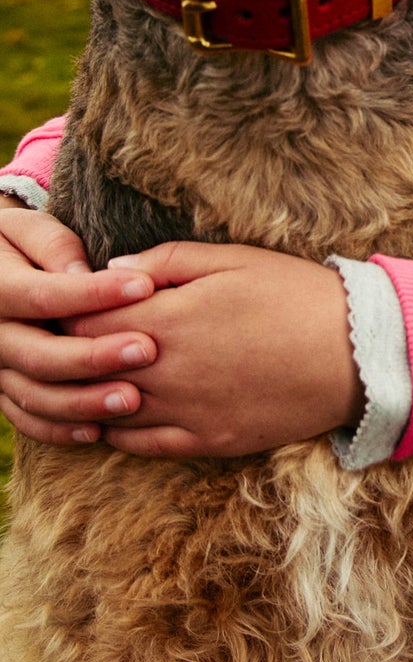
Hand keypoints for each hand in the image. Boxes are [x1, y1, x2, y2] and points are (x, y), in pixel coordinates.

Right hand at [0, 197, 158, 444]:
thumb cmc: (20, 244)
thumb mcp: (27, 230)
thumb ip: (53, 247)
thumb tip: (81, 274)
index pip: (43, 296)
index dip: (94, 294)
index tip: (146, 287)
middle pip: (39, 355)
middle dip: (94, 357)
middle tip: (149, 350)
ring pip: (34, 396)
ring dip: (84, 403)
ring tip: (135, 400)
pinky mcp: (6, 390)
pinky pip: (27, 419)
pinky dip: (60, 430)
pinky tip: (100, 431)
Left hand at [63, 241, 364, 459]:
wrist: (357, 353)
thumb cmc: (297, 295)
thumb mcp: (234, 259)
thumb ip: (167, 260)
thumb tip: (112, 269)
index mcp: (168, 319)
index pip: (83, 320)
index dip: (68, 310)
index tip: (71, 303)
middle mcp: (166, 371)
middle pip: (86, 368)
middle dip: (71, 353)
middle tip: (68, 341)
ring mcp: (186, 412)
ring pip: (107, 411)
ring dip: (89, 395)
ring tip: (87, 379)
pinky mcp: (208, 441)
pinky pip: (142, 445)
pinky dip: (119, 432)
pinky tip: (117, 415)